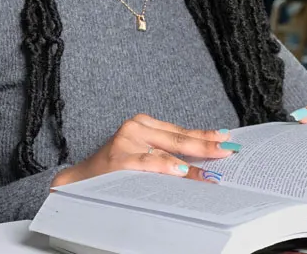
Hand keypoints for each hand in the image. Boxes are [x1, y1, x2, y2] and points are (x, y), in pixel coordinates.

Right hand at [51, 114, 238, 187]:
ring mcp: (126, 142)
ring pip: (167, 151)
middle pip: (178, 138)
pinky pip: (149, 164)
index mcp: (142, 124)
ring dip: (192, 164)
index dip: (204, 136)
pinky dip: (166, 167)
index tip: (227, 138)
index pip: (179, 131)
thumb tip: (203, 163)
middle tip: (228, 151)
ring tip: (212, 170)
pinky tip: (181, 171)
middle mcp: (135, 128)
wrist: (78, 182)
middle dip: (206, 146)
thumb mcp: (140, 154)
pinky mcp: (119, 159)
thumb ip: (165, 154)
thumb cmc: (113, 170)